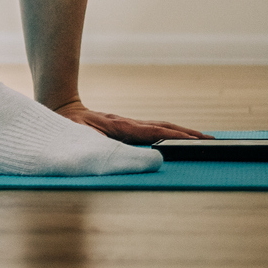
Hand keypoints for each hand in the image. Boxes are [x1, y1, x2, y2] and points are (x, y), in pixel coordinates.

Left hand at [54, 102, 211, 144]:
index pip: (157, 132)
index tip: (201, 141)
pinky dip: (166, 134)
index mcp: (122, 127)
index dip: (179, 138)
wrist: (55, 108)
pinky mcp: (121, 127)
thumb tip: (138, 158)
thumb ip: (110, 153)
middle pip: (164, 127)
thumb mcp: (84, 144)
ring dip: (179, 133)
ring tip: (199, 139)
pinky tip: (170, 140)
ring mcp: (125, 124)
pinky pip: (149, 130)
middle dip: (188, 134)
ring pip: (158, 127)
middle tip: (212, 141)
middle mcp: (127, 123)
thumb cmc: (66, 130)